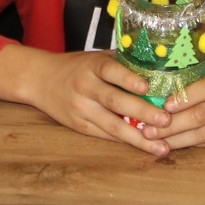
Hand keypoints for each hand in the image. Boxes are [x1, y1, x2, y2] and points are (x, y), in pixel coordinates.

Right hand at [0, 46, 170, 156]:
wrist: (39, 79)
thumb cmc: (77, 66)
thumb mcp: (96, 57)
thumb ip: (123, 63)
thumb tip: (161, 68)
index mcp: (92, 66)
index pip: (111, 71)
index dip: (128, 79)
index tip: (147, 87)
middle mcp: (86, 87)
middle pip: (115, 101)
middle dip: (142, 112)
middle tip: (166, 120)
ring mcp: (81, 109)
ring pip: (112, 125)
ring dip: (138, 138)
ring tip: (161, 147)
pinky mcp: (79, 126)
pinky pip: (105, 135)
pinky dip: (125, 142)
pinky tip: (144, 147)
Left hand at [150, 66, 204, 149]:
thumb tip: (168, 80)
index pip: (204, 88)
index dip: (183, 98)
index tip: (162, 106)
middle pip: (200, 115)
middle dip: (171, 125)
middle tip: (146, 129)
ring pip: (204, 134)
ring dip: (177, 139)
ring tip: (155, 141)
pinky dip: (194, 145)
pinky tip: (177, 146)